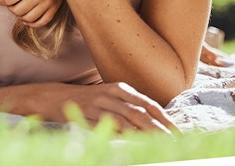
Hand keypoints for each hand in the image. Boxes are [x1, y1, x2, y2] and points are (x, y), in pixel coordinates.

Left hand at [0, 0, 63, 27]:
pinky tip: (27, 18)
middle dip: (11, 8)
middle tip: (10, 3)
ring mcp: (47, 3)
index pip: (8, 0)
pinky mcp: (54, 8)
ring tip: (19, 9)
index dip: (1, 0)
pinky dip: (32, 23)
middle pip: (17, 11)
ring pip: (29, 18)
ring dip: (20, 16)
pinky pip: (42, 22)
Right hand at [44, 82, 177, 132]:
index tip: (179, 132)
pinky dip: (121, 136)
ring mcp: (97, 106)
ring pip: (125, 121)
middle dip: (159, 129)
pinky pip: (106, 128)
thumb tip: (157, 121)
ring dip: (143, 134)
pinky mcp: (86, 117)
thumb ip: (130, 105)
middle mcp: (110, 95)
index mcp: (119, 88)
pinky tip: (132, 144)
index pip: (148, 104)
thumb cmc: (88, 100)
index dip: (165, 118)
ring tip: (157, 145)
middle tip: (173, 143)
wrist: (54, 97)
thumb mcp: (110, 96)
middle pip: (140, 113)